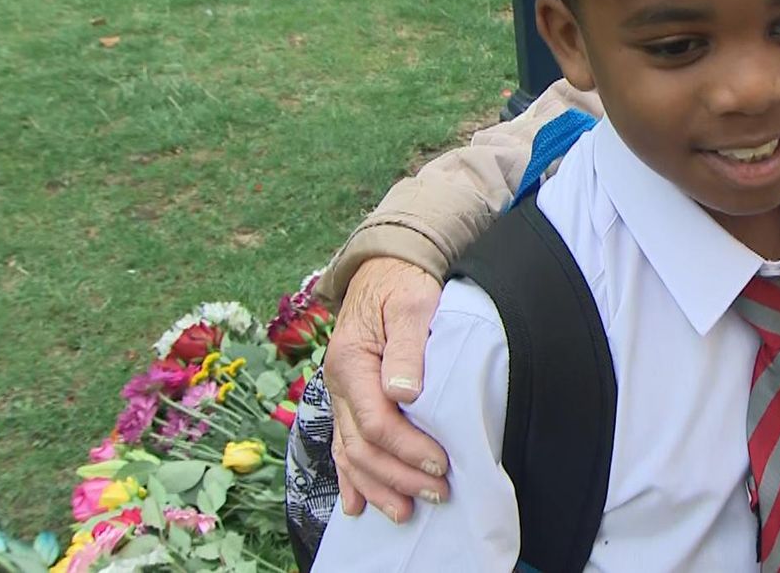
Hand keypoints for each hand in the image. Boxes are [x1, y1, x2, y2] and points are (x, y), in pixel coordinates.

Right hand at [325, 257, 448, 522]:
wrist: (385, 268)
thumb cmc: (403, 284)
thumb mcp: (412, 303)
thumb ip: (407, 348)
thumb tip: (403, 393)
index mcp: (351, 362)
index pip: (376, 421)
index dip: (407, 448)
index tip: (440, 464)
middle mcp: (339, 384)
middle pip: (362, 446)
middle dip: (398, 476)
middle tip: (436, 493)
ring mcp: (341, 394)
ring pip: (350, 453)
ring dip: (377, 486)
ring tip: (405, 512)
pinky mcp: (350, 399)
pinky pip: (344, 445)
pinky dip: (352, 477)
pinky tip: (359, 504)